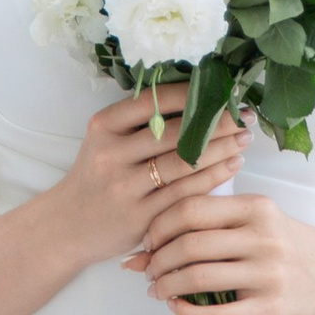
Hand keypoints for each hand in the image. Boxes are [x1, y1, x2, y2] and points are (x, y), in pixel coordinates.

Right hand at [52, 88, 248, 281]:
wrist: (69, 225)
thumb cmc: (99, 175)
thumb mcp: (106, 140)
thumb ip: (141, 121)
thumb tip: (198, 96)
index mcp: (103, 126)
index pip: (154, 101)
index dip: (193, 94)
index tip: (222, 90)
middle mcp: (111, 155)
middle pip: (174, 132)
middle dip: (216, 121)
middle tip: (245, 114)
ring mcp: (124, 187)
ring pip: (183, 163)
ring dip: (221, 148)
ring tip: (244, 138)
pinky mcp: (139, 217)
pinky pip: (185, 193)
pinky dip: (214, 176)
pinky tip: (232, 164)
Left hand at [140, 185, 314, 314]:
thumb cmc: (282, 244)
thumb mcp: (254, 221)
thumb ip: (207, 225)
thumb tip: (141, 248)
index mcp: (255, 207)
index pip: (191, 209)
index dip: (159, 226)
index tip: (148, 241)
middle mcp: (263, 237)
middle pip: (190, 244)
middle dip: (158, 259)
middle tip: (148, 270)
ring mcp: (268, 274)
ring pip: (198, 277)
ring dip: (166, 285)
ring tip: (158, 289)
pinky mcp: (270, 308)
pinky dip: (187, 313)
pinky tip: (177, 308)